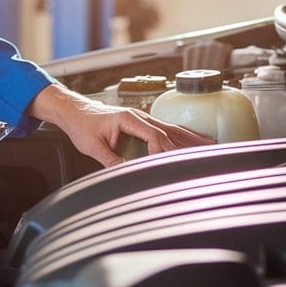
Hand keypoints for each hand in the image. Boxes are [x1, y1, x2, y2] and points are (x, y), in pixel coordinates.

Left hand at [26, 84, 212, 166]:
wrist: (75, 111)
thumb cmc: (82, 125)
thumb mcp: (92, 146)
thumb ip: (108, 160)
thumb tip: (123, 175)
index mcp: (128, 118)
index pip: (153, 135)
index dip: (161, 150)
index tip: (166, 164)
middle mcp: (139, 116)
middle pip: (169, 130)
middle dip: (188, 143)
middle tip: (208, 154)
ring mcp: (142, 118)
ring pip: (171, 128)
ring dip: (190, 138)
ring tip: (210, 145)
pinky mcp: (142, 123)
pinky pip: (166, 129)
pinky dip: (181, 135)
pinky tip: (193, 140)